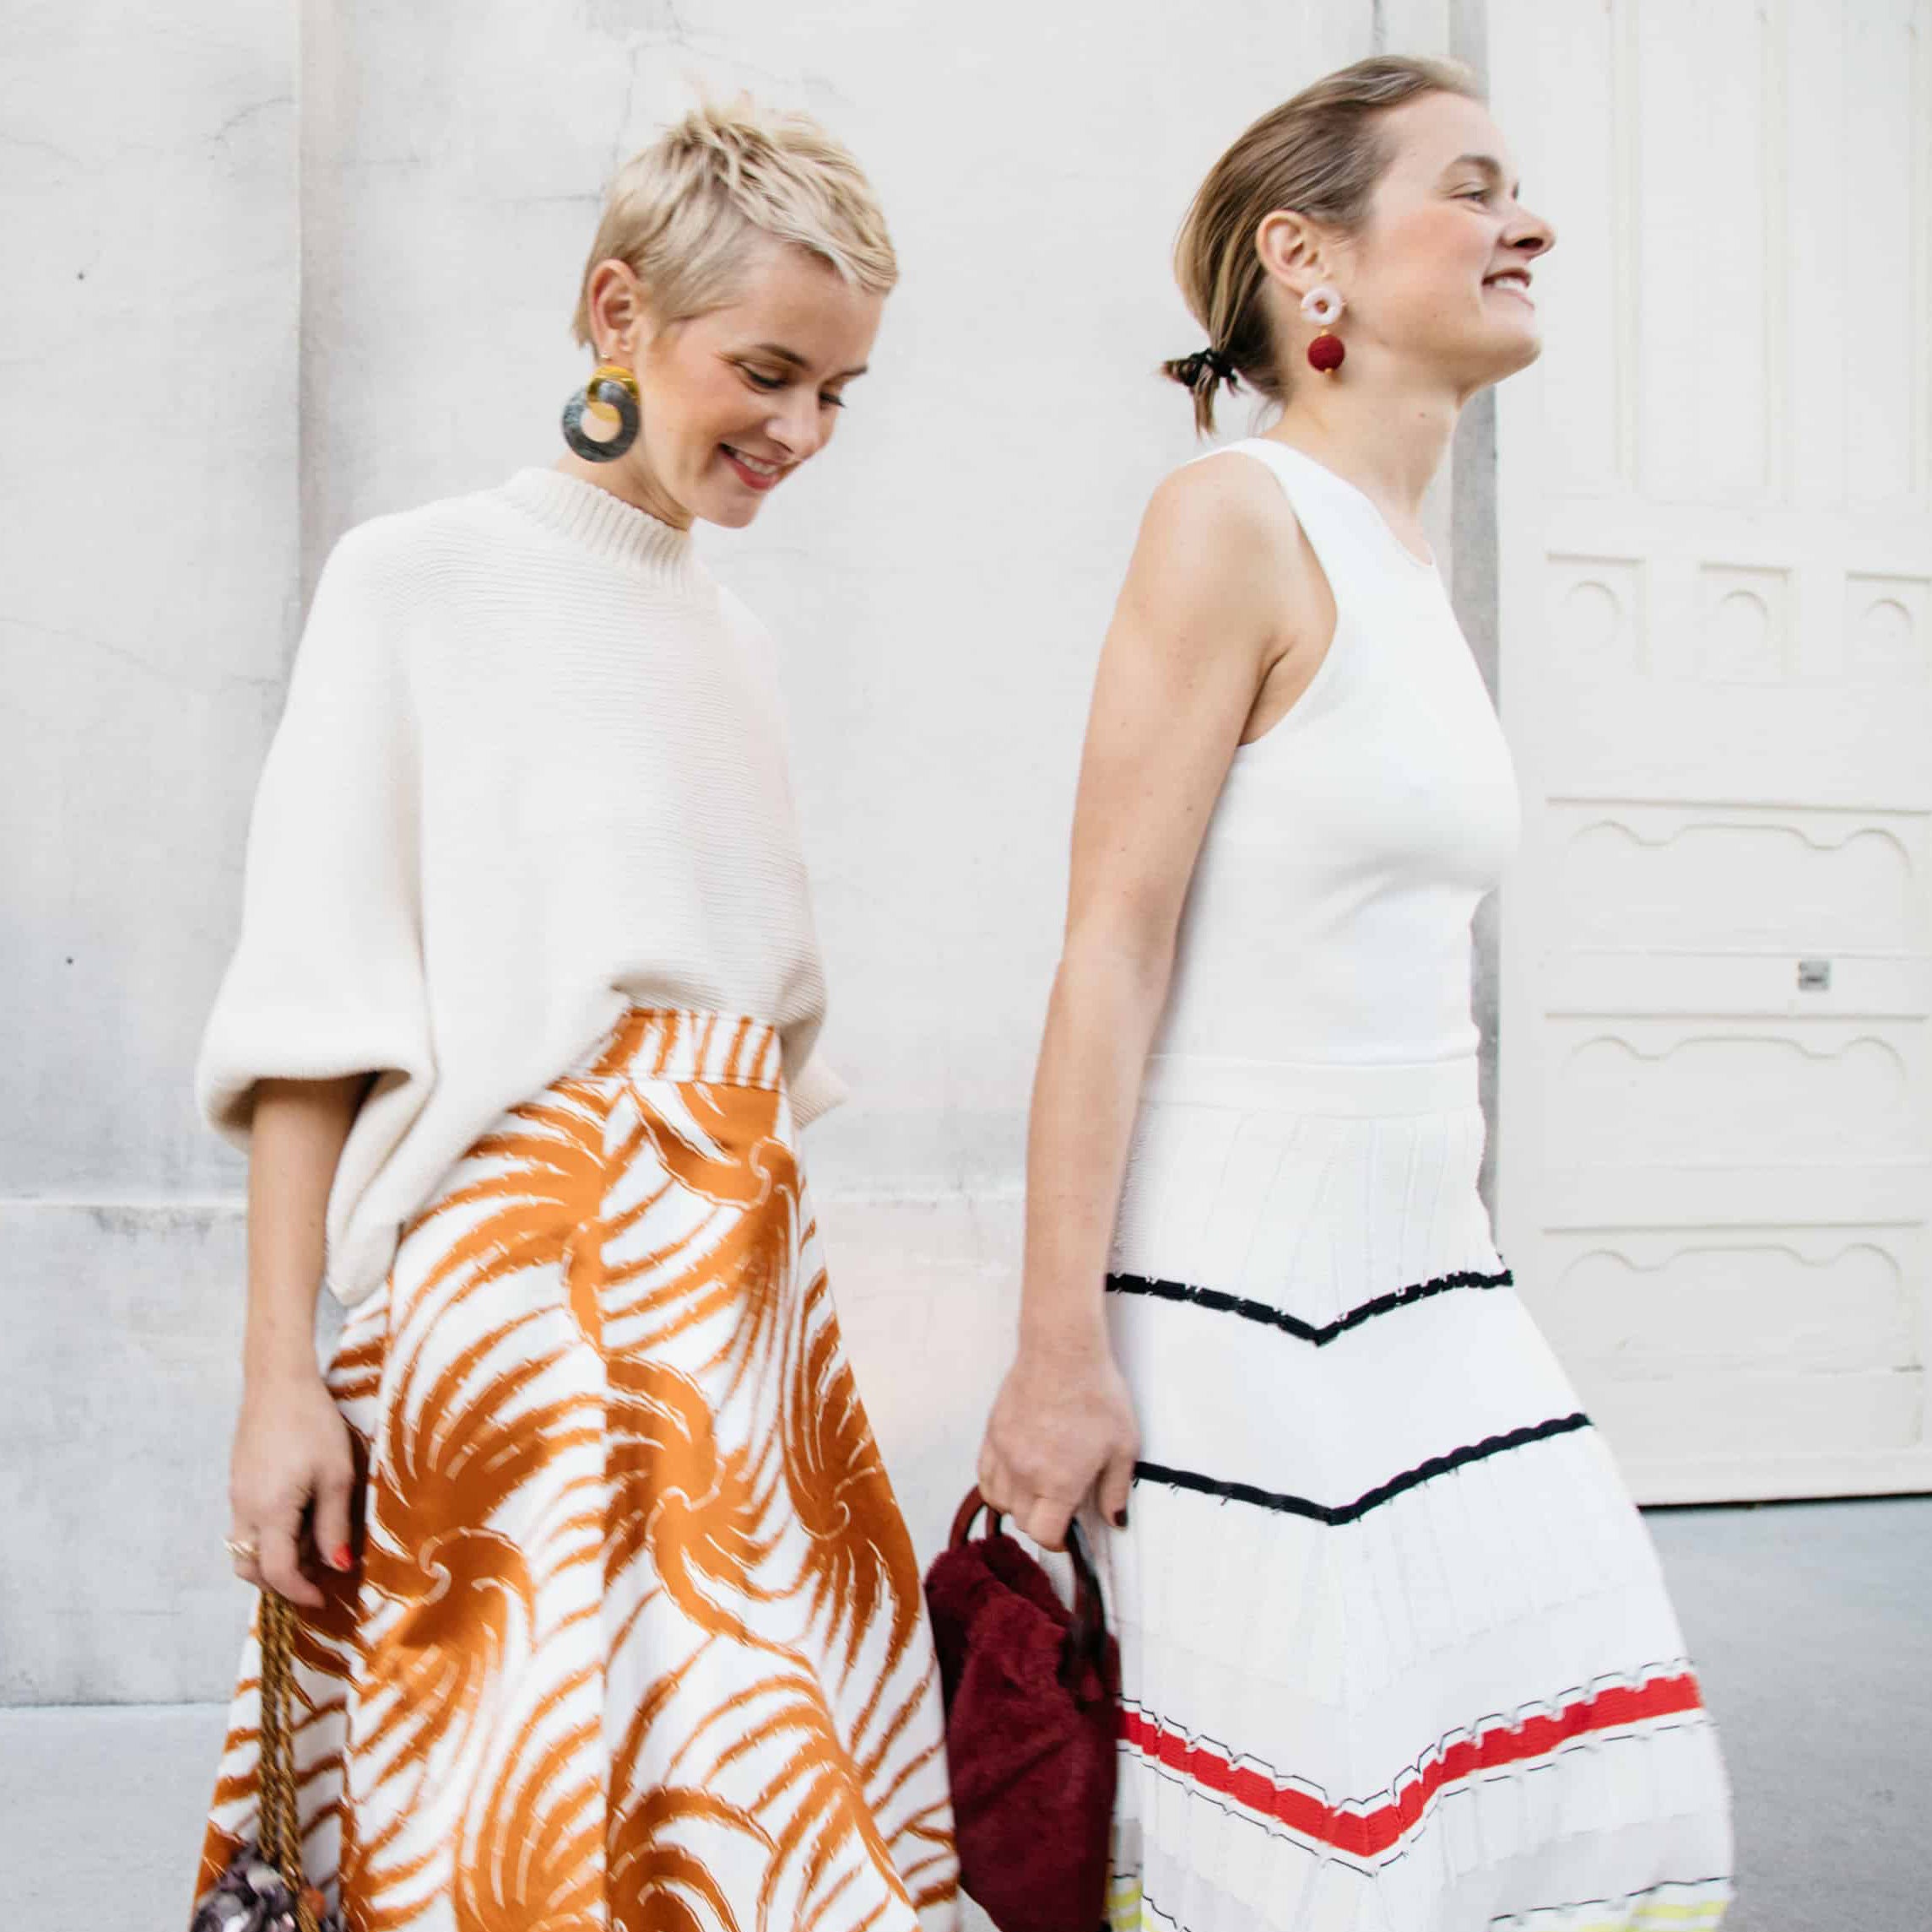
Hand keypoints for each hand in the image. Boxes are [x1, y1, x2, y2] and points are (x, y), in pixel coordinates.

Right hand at [227, 1365, 356, 1607]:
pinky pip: (245, 1526)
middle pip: (251, 1569)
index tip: (323, 1599)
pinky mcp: (237, 1484)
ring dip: (273, 1559)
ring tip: (311, 1542)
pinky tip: (299, 1514)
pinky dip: (268, 1536)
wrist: (279, 1383)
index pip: (278, 1573)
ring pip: (244, 1549)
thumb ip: (334, 1525)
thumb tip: (338, 1566)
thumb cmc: (314, 1425)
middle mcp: (245, 1510)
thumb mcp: (337, 1475)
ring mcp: (236, 1497)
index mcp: (271, 1512)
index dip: (300, 1593)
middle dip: (281, 1582)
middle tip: (317, 1574)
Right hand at [976, 1333, 1138, 1551]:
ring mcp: (1004, 1454)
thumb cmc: (1095, 1394)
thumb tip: (1114, 1519)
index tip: (1068, 1534)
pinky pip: (985, 1475)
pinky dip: (998, 1484)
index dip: (1058, 1542)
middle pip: (1021, 1521)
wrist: (1062, 1352)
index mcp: (1059, 1482)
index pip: (1044, 1535)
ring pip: (999, 1501)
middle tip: (1061, 1506)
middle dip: (1042, 1522)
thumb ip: (1115, 1490)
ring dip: (1018, 1505)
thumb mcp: (1123, 1446)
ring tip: (1038, 1491)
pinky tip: (1016, 1475)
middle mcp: (1025, 1473)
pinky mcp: (992, 1435)